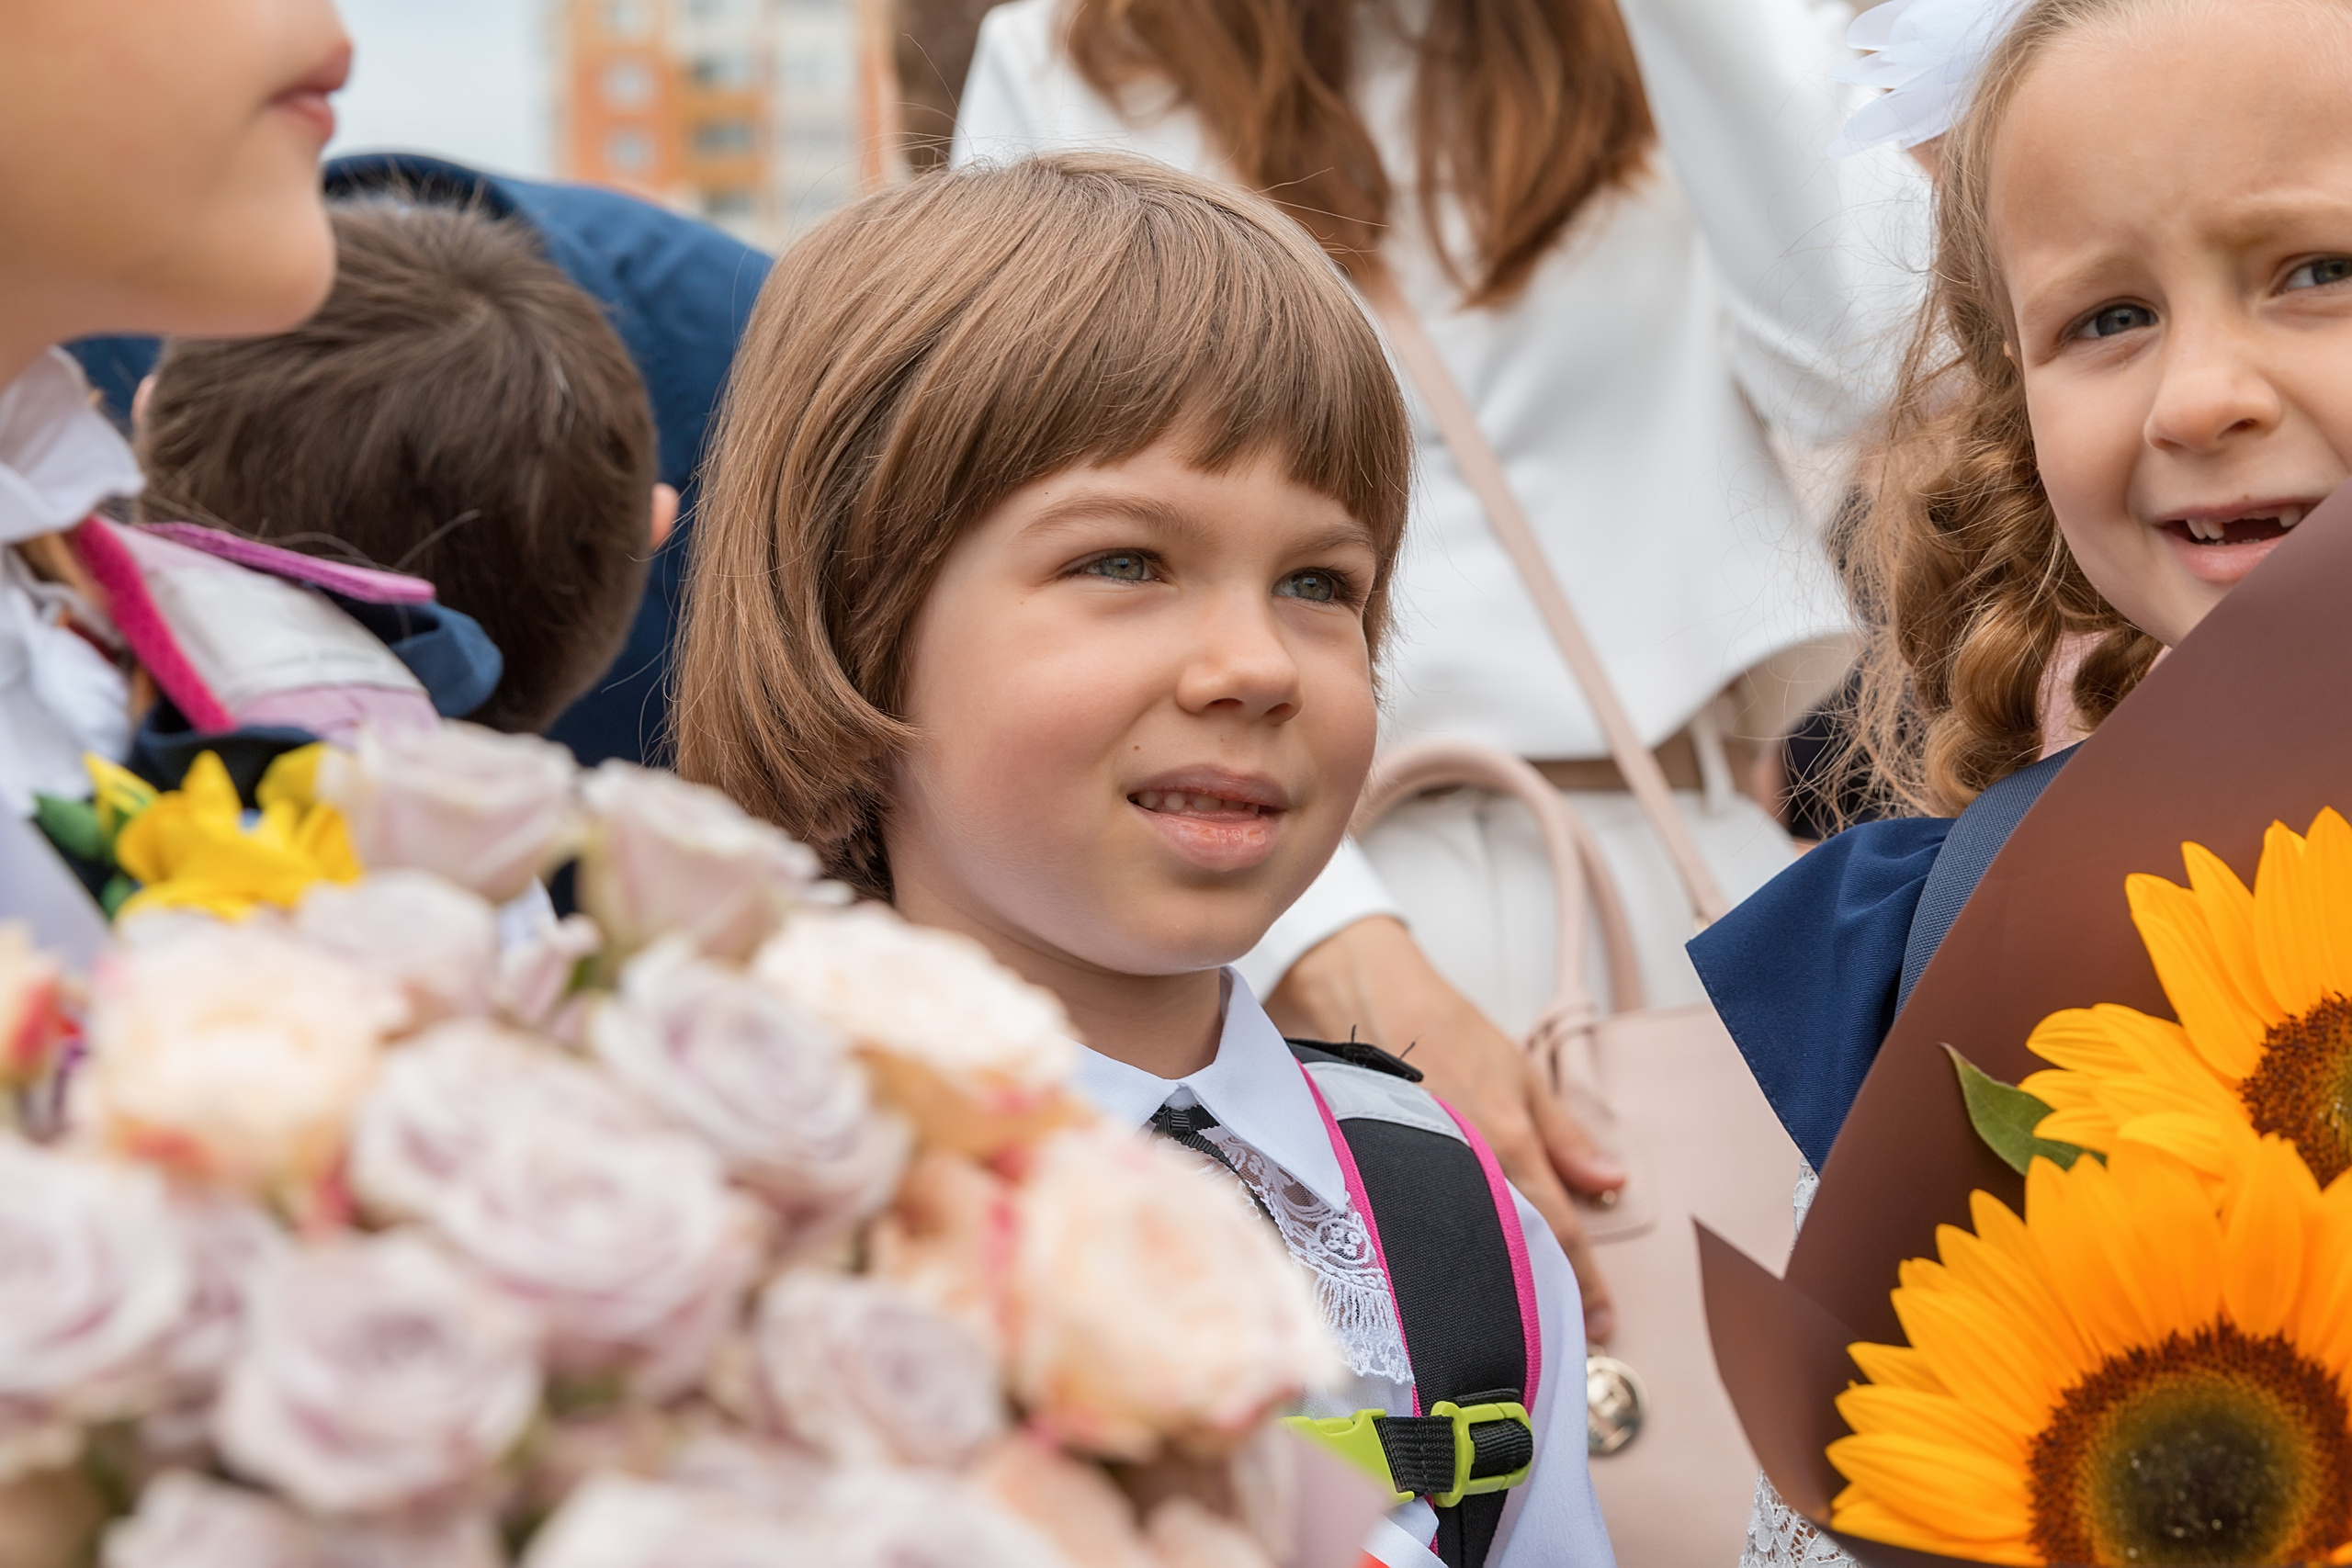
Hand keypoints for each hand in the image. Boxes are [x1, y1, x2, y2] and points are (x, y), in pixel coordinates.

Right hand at [1264, 915, 1625, 1344]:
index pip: (1558, 1229)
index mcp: (1507, 1145)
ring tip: (1518, 1325)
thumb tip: (1610, 1182)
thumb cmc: (1444, 1030)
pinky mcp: (1384, 1178)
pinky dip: (1447, 1261)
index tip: (1602, 1323)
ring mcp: (1421, 1178)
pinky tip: (1453, 1285)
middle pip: (1515, 1254)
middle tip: (1571, 1338)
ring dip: (1498, 1290)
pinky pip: (1425, 1231)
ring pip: (1470, 1251)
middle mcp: (1465, 1171)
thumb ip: (1564, 1136)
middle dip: (1545, 1300)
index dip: (1585, 1281)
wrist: (1366, 999)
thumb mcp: (1520, 1074)